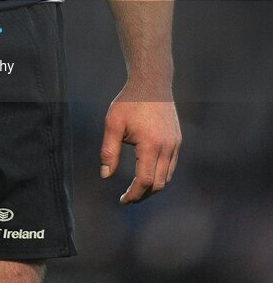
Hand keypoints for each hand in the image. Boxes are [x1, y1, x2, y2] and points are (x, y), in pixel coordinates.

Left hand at [99, 84, 181, 203]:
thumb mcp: (113, 123)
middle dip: (142, 194)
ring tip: (136, 188)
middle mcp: (167, 147)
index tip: (122, 201)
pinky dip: (160, 174)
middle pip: (158, 184)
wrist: (151, 82)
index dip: (133, 194)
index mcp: (151, 144)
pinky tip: (146, 172)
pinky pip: (171, 165)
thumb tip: (105, 176)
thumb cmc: (129, 101)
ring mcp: (175, 144)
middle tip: (127, 197)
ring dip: (152, 186)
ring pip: (166, 177)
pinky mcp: (177, 140)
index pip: (144, 181)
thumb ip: (108, 151)